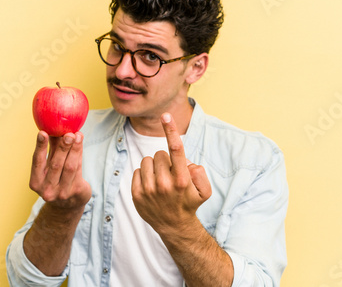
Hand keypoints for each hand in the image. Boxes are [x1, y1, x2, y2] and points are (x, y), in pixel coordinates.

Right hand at [29, 131, 91, 210]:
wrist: (68, 205)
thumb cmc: (57, 179)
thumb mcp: (50, 167)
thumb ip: (52, 150)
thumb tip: (54, 126)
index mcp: (36, 182)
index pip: (37, 162)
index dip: (40, 147)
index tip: (43, 132)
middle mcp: (47, 189)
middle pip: (56, 164)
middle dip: (63, 147)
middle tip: (68, 133)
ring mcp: (62, 192)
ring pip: (70, 166)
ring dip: (75, 149)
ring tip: (77, 135)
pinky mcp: (76, 192)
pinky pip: (79, 170)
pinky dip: (79, 154)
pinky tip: (80, 143)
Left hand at [131, 113, 211, 234]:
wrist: (174, 226)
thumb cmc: (189, 203)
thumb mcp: (204, 190)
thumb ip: (200, 173)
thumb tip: (187, 164)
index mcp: (182, 180)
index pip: (176, 149)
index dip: (171, 130)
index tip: (166, 116)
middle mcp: (165, 184)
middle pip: (159, 154)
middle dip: (165, 161)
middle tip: (171, 174)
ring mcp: (149, 190)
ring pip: (146, 161)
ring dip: (154, 167)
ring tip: (160, 180)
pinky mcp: (137, 195)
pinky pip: (136, 171)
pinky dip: (144, 176)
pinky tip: (151, 186)